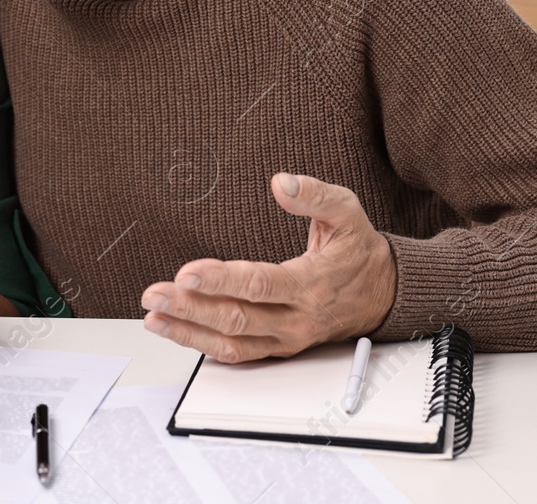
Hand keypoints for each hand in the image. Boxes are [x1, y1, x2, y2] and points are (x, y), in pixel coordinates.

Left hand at [140, 173, 396, 362]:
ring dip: (188, 331)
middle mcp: (297, 318)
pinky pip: (237, 354)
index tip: (186, 271)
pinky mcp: (278, 348)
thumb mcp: (347, 211)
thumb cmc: (358, 249)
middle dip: (190, 307)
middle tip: (153, 294)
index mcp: (311, 283)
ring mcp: (287, 338)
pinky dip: (202, 345)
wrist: (384, 294)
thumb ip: (315, 194)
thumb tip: (280, 181)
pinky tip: (175, 330)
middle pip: (237, 318)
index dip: (220, 280)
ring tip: (152, 317)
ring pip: (232, 343)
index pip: (259, 284)